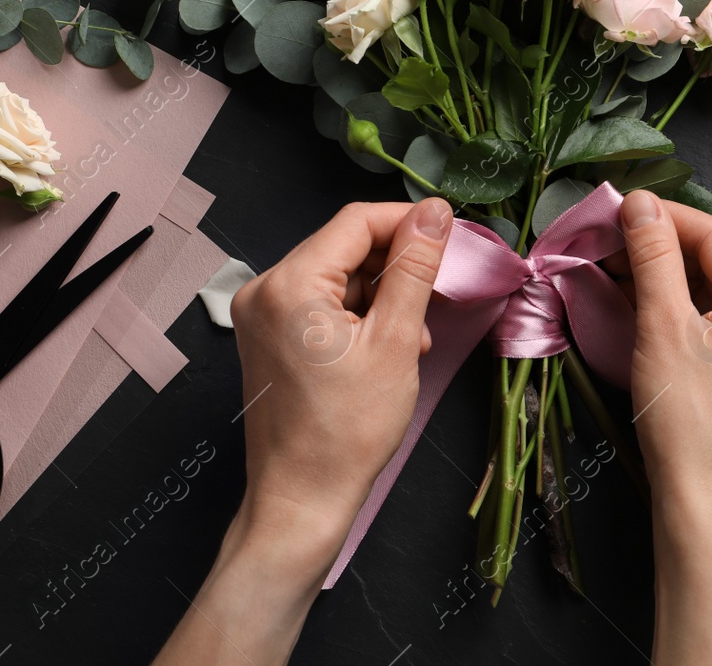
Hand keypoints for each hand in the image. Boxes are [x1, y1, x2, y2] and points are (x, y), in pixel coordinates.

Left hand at [231, 197, 451, 540]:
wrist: (301, 499)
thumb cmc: (348, 430)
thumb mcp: (396, 342)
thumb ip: (414, 269)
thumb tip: (434, 212)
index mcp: (288, 284)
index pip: (356, 222)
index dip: (408, 222)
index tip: (451, 236)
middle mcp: (264, 290)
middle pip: (344, 247)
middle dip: (395, 268)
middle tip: (433, 302)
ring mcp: (261, 315)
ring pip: (336, 276)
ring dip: (380, 296)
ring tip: (411, 340)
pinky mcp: (267, 337)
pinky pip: (320, 304)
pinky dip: (357, 316)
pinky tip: (385, 348)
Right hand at [612, 190, 711, 665]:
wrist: (705, 506)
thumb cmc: (685, 419)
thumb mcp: (661, 327)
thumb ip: (652, 257)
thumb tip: (640, 203)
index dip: (662, 216)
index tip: (614, 210)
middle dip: (660, 248)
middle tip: (605, 245)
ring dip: (666, 279)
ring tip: (614, 274)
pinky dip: (680, 310)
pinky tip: (641, 310)